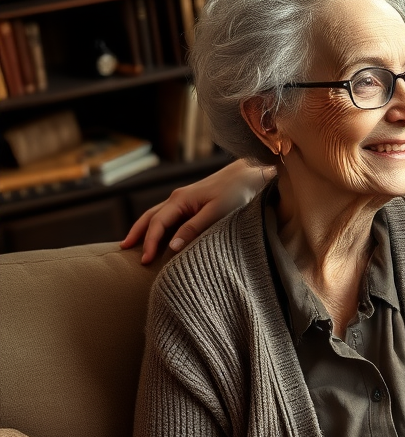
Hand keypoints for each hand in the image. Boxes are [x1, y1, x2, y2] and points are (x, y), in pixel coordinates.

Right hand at [121, 159, 268, 263]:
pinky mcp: (191, 203)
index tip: (144, 261)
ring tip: (133, 243)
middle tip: (124, 250)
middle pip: (149, 217)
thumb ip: (194, 229)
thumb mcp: (216, 213)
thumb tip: (172, 247)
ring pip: (156, 215)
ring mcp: (183, 200)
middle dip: (136, 234)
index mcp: (180, 200)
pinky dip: (157, 225)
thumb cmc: (235, 194)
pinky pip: (167, 216)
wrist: (247, 176)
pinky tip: (157, 234)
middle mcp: (177, 198)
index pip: (157, 224)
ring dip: (144, 229)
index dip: (149, 243)